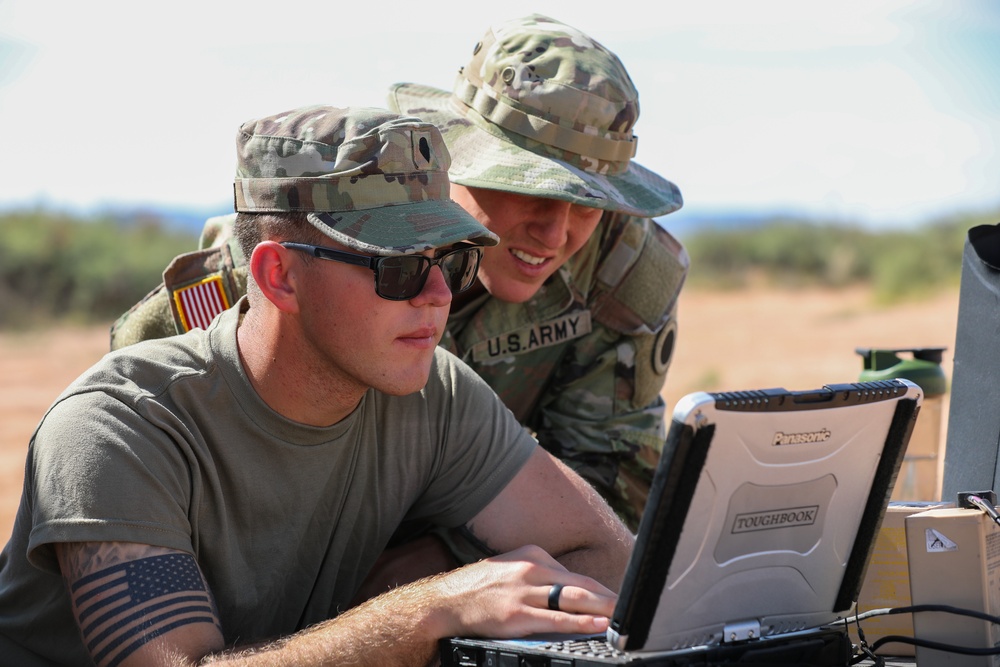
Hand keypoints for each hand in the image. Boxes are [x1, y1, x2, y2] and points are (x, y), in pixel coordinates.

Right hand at [427, 544, 617, 639]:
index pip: (575, 575)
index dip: (600, 589)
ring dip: (603, 608)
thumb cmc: (479, 588)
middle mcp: (531, 569)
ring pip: (573, 599)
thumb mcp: (511, 569)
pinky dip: (581, 622)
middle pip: (581, 584)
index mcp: (532, 555)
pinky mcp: (516, 615)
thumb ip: (539, 576)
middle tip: (633, 606)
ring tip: (623, 616)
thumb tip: (568, 592)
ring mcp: (524, 592)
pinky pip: (556, 619)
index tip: (618, 599)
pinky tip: (598, 624)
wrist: (445, 601)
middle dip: (610, 597)